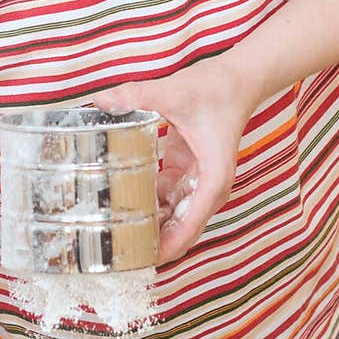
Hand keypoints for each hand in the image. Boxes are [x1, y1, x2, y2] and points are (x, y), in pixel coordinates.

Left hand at [94, 56, 256, 264]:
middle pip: (182, 227)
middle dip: (156, 242)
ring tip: (116, 236)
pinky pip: (167, 196)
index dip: (170, 245)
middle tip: (121, 254)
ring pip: (173, 215)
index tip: (147, 259)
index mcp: (213, 178)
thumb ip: (137, 95)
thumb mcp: (174, 92)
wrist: (237, 79)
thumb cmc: (217, 90)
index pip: (192, 224)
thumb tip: (102, 100)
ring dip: (150, 225)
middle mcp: (208, 186)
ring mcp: (198, 180)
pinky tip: (122, 205)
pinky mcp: (187, 170)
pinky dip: (149, 202)